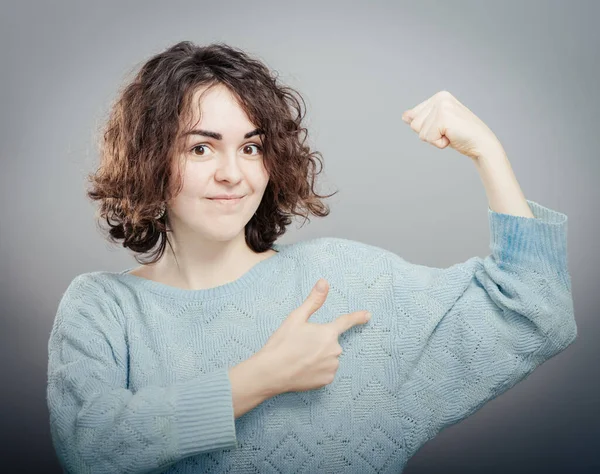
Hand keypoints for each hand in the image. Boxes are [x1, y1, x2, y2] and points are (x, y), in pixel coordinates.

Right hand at [255, 279, 370, 393]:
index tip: (368, 315)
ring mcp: (332, 366)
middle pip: (331, 342)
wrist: (271, 372)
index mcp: (328, 333)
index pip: (346, 322)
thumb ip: (314, 300)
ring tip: (300, 358)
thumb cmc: (282, 343)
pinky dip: (318, 369)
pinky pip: (326, 371)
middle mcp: (334, 350)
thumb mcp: (296, 318)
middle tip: (300, 345)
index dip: (357, 317)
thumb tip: (324, 282)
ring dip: (319, 356)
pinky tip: (304, 369)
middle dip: (320, 342)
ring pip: (329, 357)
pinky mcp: (327, 380)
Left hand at [401, 90, 503, 161]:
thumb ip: (421, 119)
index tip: (445, 128)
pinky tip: (452, 137)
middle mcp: (440, 98)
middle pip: (414, 124)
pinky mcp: (443, 118)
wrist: (482, 144)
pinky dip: (439, 143)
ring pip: (420, 132)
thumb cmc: (461, 135)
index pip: (413, 117)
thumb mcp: (438, 125)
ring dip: (434, 139)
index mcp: (439, 96)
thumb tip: (404, 116)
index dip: (427, 128)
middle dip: (429, 134)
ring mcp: (442, 106)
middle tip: (449, 132)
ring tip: (451, 134)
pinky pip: (428, 138)